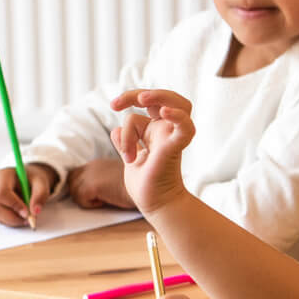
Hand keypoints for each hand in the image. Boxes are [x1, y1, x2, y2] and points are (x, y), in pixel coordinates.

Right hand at [0, 164, 56, 226]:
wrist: (25, 179)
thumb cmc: (31, 179)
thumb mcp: (41, 183)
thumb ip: (40, 195)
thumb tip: (35, 211)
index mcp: (2, 175)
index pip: (1, 193)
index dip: (14, 205)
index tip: (27, 212)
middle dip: (13, 217)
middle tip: (28, 219)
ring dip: (12, 220)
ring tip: (25, 217)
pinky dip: (9, 220)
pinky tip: (18, 215)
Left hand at [65, 158, 133, 209]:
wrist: (146, 188)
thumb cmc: (134, 188)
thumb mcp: (113, 179)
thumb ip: (100, 180)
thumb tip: (86, 191)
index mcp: (96, 163)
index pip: (75, 175)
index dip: (80, 186)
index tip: (92, 194)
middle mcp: (92, 166)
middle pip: (71, 182)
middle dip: (79, 192)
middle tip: (96, 198)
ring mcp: (91, 174)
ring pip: (74, 192)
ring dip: (86, 199)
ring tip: (103, 198)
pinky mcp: (92, 185)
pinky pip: (81, 199)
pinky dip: (91, 204)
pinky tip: (105, 200)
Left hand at [107, 87, 193, 214]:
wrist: (155, 204)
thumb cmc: (146, 185)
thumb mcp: (130, 158)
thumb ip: (126, 142)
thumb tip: (115, 130)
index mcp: (154, 130)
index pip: (145, 105)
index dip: (129, 100)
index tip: (113, 106)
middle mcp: (165, 130)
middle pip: (162, 98)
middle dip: (137, 94)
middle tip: (115, 104)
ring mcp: (172, 137)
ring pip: (178, 104)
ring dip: (160, 96)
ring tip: (140, 100)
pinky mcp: (175, 149)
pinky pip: (185, 129)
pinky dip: (178, 117)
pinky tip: (166, 112)